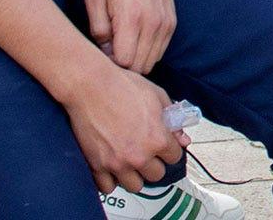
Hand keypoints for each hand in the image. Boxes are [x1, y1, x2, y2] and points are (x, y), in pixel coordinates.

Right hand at [62, 62, 189, 193]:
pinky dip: (111, 180)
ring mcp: (117, 163)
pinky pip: (108, 188)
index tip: (164, 145)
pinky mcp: (97, 165)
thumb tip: (183, 138)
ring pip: (135, 186)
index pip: (175, 157)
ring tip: (131, 162)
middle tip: (147, 152)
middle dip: (154, 163)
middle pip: (157, 174)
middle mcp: (139, 156)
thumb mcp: (157, 96)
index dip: (170, 149)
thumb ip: (173, 120)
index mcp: (157, 139)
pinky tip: (113, 168)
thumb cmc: (122, 86)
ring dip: (135, 175)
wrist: (90, 85)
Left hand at [85, 0, 175, 73]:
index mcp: (131, 17)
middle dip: (124, 64)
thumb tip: (106, 51)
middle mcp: (153, 23)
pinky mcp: (172, 22)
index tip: (104, 50)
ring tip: (123, 43)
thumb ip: (97, 28)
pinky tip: (136, 37)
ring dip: (136, 59)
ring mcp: (165, 23)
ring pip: (152, 61)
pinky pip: (160, 50)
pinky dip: (148, 51)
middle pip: (140, 66)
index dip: (111, 62)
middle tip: (111, 48)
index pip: (125, 62)